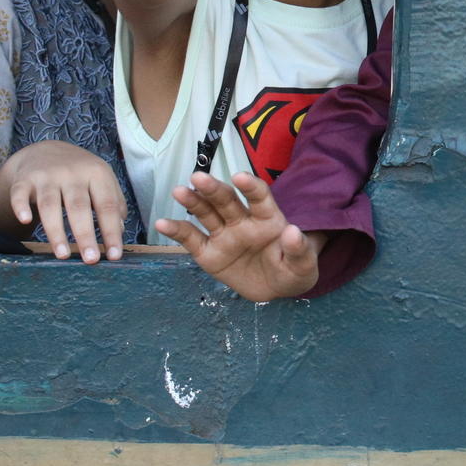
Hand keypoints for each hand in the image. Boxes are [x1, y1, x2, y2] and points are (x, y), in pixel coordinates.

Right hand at [0, 140, 126, 262]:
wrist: (45, 151)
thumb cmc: (79, 174)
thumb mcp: (101, 180)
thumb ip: (114, 203)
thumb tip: (120, 231)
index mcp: (96, 173)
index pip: (106, 205)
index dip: (111, 231)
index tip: (114, 256)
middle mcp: (72, 173)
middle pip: (79, 206)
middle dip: (86, 234)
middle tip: (91, 260)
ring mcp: (47, 175)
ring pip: (50, 205)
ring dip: (56, 231)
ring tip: (63, 255)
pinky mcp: (24, 179)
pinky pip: (20, 194)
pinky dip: (21, 206)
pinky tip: (25, 221)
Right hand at [156, 170, 323, 301]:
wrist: (275, 288)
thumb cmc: (291, 269)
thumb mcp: (303, 265)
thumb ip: (300, 249)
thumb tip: (292, 231)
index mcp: (267, 219)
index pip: (259, 197)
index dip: (250, 186)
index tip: (239, 177)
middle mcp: (243, 221)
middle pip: (227, 201)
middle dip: (213, 189)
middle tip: (198, 177)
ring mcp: (224, 235)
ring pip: (207, 214)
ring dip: (193, 201)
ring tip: (179, 190)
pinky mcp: (209, 253)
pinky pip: (192, 240)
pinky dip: (177, 231)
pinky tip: (162, 223)